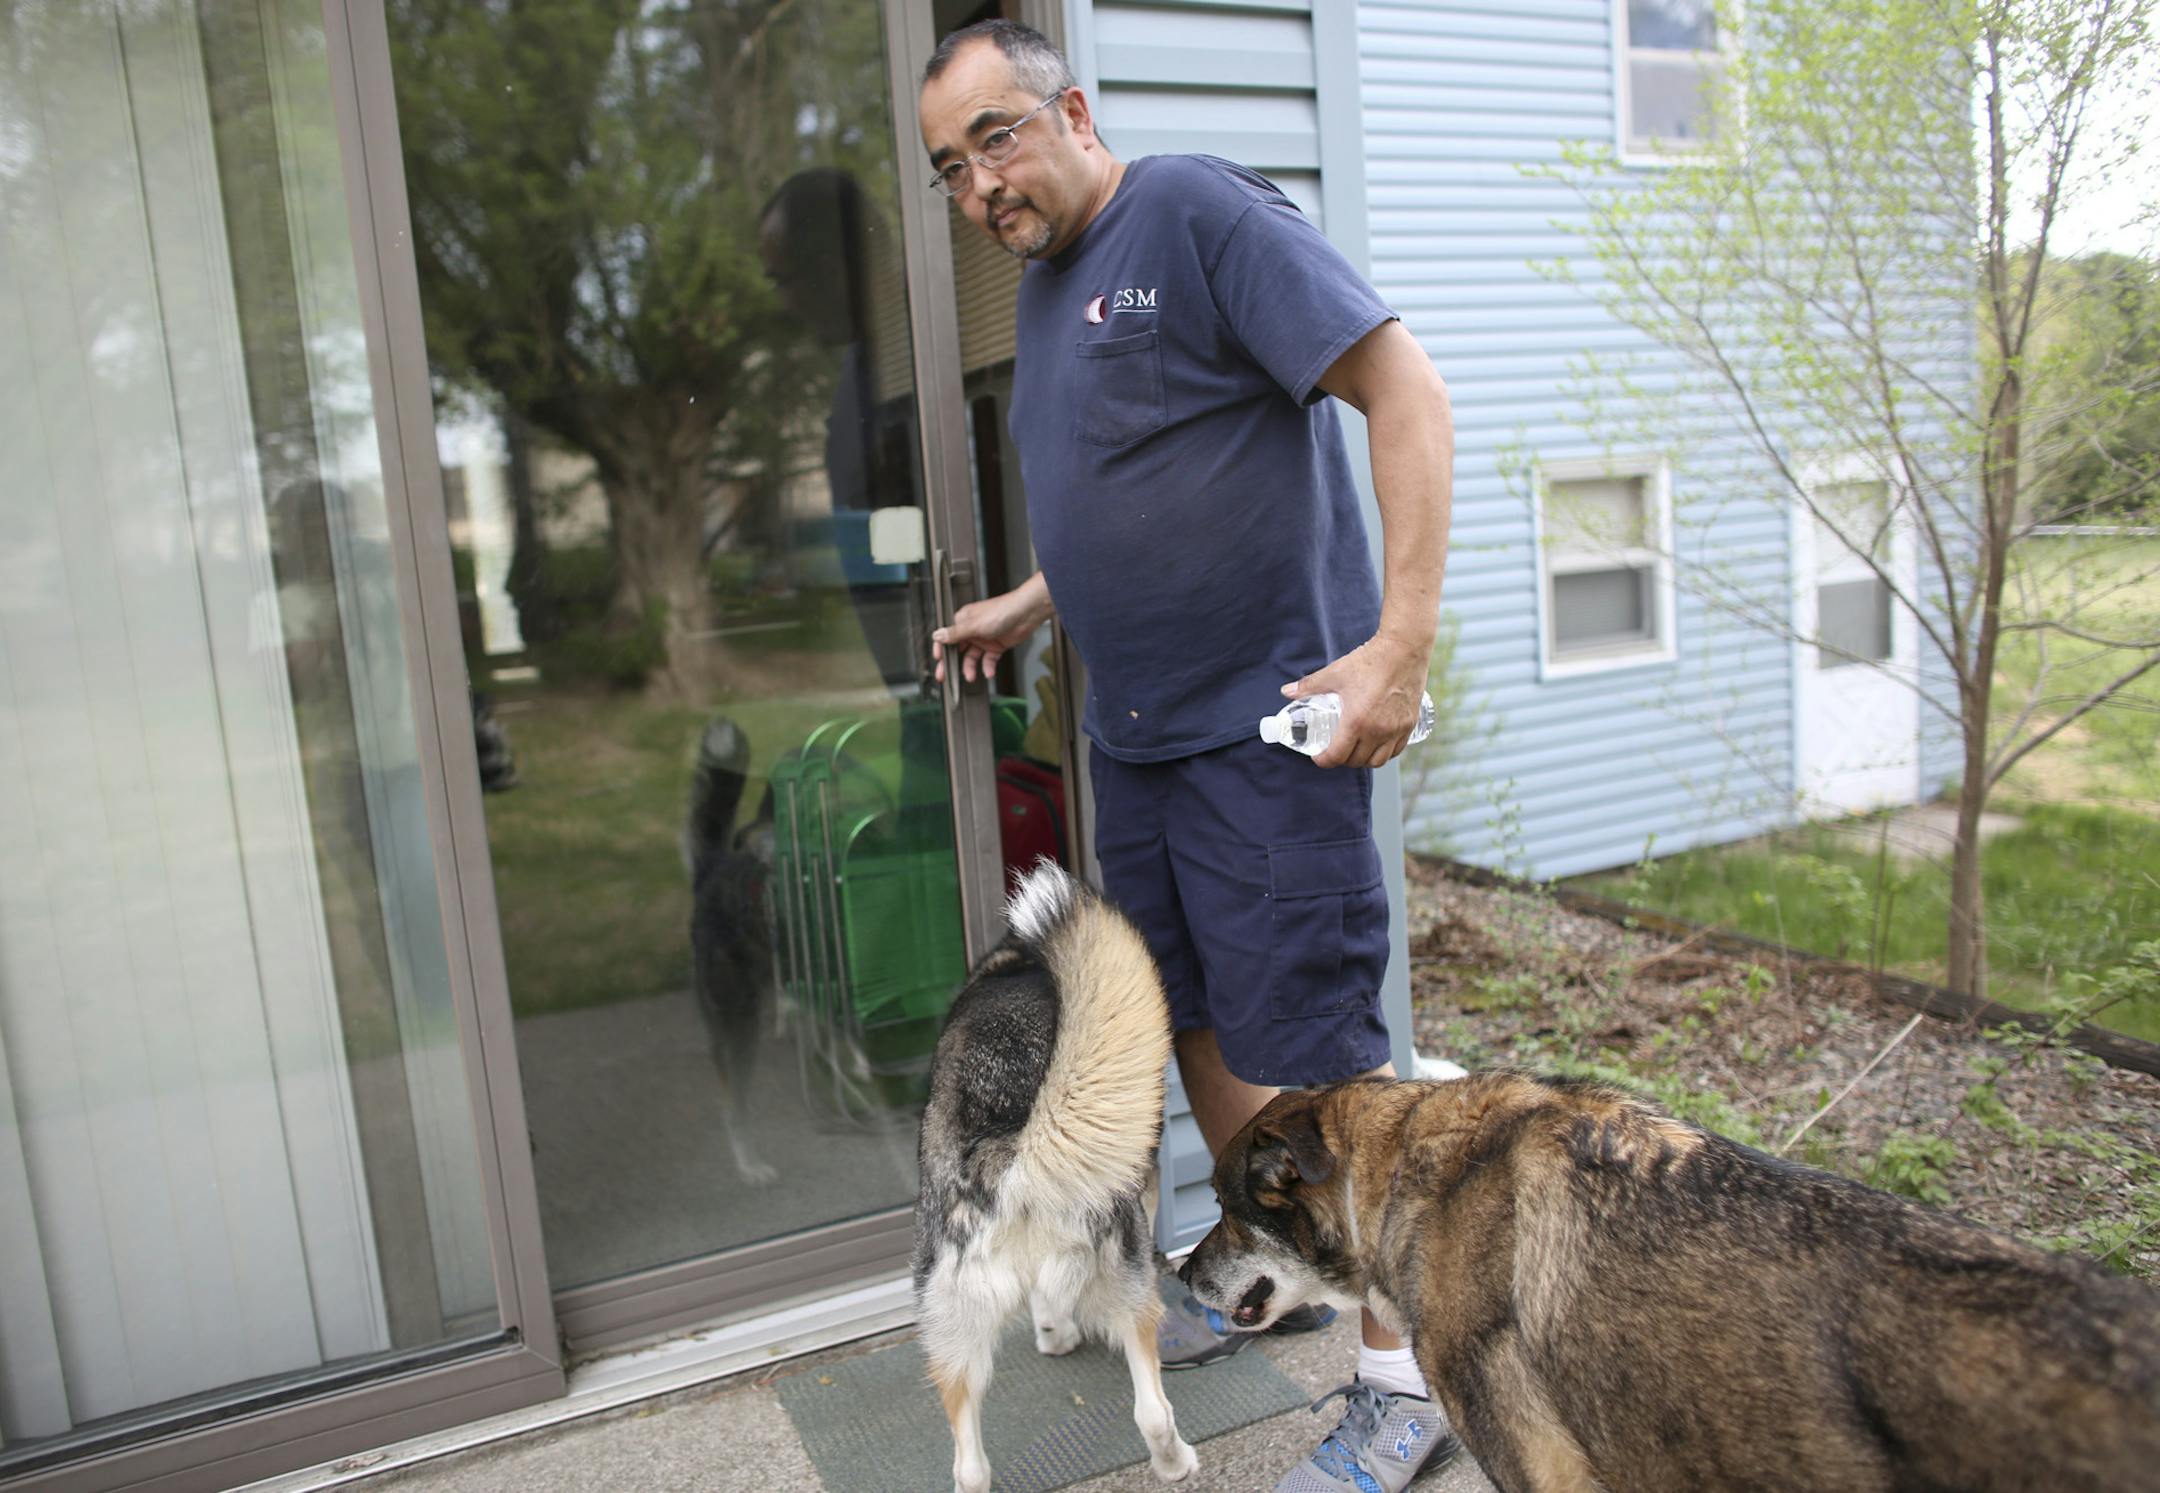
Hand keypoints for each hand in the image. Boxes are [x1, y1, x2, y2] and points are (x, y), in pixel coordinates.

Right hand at [932, 574, 1053, 683]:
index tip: (938, 660)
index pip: (947, 636)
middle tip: (944, 676)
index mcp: (963, 620)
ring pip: (972, 657)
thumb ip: (955, 633)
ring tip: (970, 677)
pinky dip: (988, 667)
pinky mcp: (996, 646)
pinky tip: (988, 672)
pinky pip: (988, 660)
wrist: (1026, 613)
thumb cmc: (1001, 611)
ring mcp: (984, 638)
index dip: (941, 649)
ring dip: (970, 668)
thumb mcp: (974, 625)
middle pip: (957, 649)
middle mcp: (972, 630)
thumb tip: (937, 635)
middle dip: (951, 663)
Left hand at [1282, 633, 1428, 768]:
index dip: (1324, 760)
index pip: (1337, 756)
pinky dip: (1385, 753)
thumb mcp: (1334, 674)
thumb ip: (1309, 686)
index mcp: (1356, 721)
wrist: (1404, 649)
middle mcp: (1378, 731)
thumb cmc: (1370, 661)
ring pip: (1378, 761)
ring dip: (1364, 760)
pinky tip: (1377, 744)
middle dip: (1342, 760)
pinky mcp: (1410, 724)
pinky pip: (1397, 750)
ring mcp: (1396, 729)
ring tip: (1355, 750)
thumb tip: (1287, 692)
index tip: (1318, 757)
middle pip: (1357, 761)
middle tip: (1335, 750)